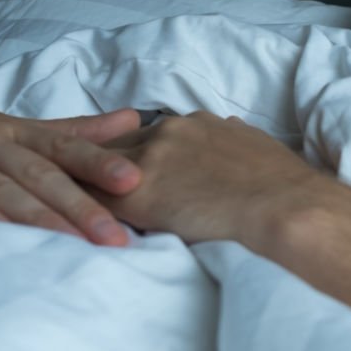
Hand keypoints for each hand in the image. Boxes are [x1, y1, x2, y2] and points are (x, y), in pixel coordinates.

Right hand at [0, 95, 142, 245]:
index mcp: (13, 130)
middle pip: (37, 173)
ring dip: (36, 220)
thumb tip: (132, 120)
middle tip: (114, 237)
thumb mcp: (14, 128)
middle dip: (78, 206)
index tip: (134, 179)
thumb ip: (71, 131)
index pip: (61, 145)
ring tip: (71, 246)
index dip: (97, 161)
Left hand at [93, 111, 328, 245]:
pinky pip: (97, 201)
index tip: (125, 172)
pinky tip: (74, 226)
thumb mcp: (253, 147)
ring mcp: (150, 160)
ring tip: (64, 205)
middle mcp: (167, 132)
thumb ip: (228, 139)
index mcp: (194, 124)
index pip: (147, 136)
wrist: (286, 208)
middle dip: (101, 168)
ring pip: (98, 170)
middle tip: (80, 184)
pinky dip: (84, 212)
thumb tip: (227, 134)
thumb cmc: (283, 187)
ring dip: (87, 187)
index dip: (134, 157)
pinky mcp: (138, 195)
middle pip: (115, 146)